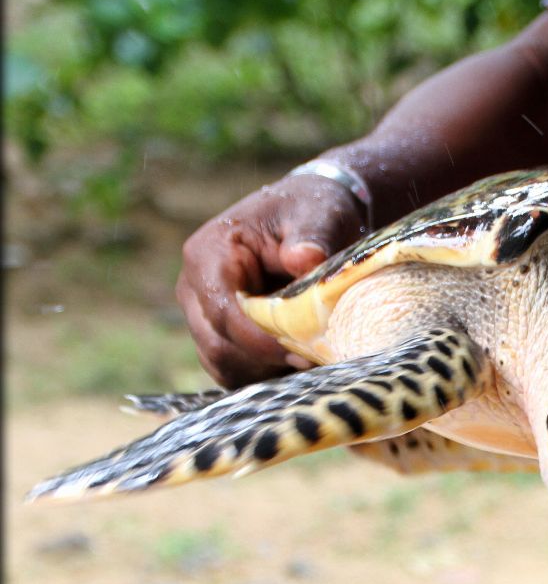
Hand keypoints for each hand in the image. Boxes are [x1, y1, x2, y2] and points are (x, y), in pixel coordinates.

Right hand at [176, 174, 365, 387]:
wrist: (307, 215)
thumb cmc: (310, 209)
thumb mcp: (317, 213)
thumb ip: (312, 236)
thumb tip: (304, 259)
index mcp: (208, 254)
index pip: (221, 311)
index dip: (257, 341)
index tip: (299, 354)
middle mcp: (194, 288)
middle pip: (216, 345)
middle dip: (263, 362)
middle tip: (312, 364)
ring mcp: (202, 313)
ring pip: (221, 363)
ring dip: (264, 373)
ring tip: (308, 365)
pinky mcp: (219, 331)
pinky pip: (233, 367)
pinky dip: (263, 374)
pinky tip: (297, 367)